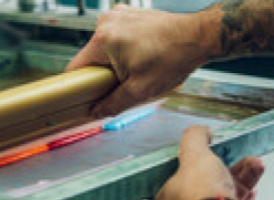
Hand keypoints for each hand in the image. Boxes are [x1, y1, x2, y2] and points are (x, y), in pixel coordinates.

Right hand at [65, 5, 220, 116]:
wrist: (198, 37)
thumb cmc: (174, 58)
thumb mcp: (141, 90)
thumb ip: (113, 103)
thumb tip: (96, 111)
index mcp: (104, 39)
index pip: (76, 68)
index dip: (79, 87)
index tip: (84, 98)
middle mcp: (106, 22)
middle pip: (90, 58)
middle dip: (102, 75)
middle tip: (124, 83)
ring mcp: (117, 15)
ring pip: (103, 49)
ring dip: (113, 63)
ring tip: (137, 68)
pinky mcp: (127, 14)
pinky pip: (114, 38)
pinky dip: (122, 51)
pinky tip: (140, 57)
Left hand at [149, 125, 263, 199]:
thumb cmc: (199, 195)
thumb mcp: (194, 155)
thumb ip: (194, 139)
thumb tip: (200, 131)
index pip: (170, 180)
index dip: (187, 165)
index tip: (203, 156)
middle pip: (202, 186)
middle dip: (225, 168)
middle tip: (236, 156)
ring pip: (221, 196)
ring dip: (241, 178)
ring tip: (255, 164)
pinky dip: (244, 196)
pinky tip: (254, 186)